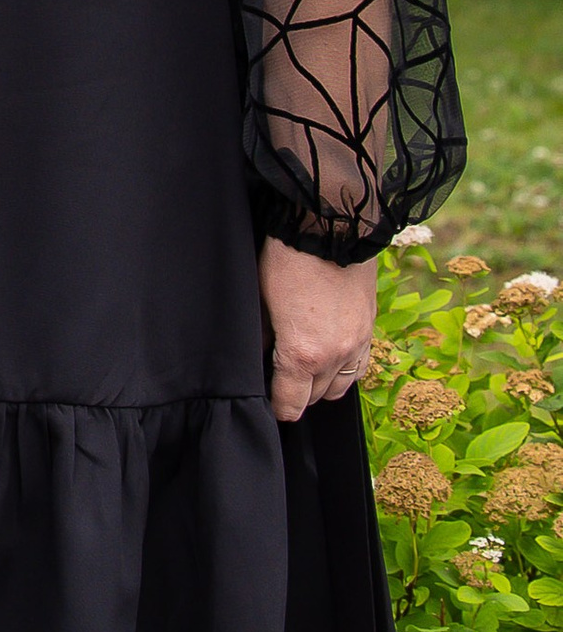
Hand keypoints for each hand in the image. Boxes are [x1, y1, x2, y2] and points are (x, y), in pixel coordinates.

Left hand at [260, 237, 377, 424]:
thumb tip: (262, 358)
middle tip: (279, 378)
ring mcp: (358, 343)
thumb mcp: (261, 302)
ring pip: (340, 386)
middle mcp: (336, 356)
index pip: (291, 403)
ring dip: (322, 385)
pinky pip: (360, 366)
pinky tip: (329, 358)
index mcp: (303, 354)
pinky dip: (344, 369)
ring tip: (304, 370)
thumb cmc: (287, 259)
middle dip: (297, 393)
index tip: (268, 401)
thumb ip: (263, 339)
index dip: (276, 407)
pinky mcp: (370, 327)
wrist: (330, 225)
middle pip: (316, 398)